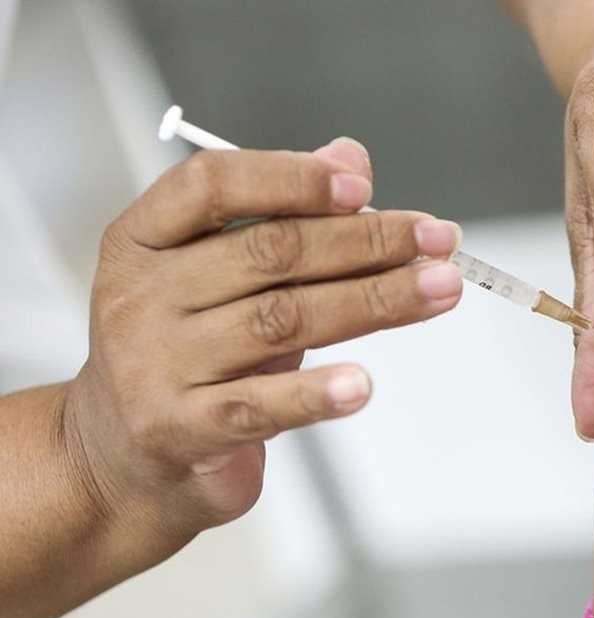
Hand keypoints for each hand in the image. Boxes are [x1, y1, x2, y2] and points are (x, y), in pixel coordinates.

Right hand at [62, 139, 463, 549]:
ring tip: (439, 290)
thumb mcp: (222, 275)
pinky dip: (317, 393)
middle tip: (439, 241)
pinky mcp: (180, 429)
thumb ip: (284, 215)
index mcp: (144, 238)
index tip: (364, 186)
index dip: (291, 177)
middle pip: (269, 253)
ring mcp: (155, 364)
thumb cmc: (191, 350)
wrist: (127, 457)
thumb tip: (349, 157)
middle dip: (367, 241)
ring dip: (374, 301)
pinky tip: (363, 385)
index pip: (211, 185)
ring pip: (283, 320)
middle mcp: (142, 295)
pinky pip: (261, 405)